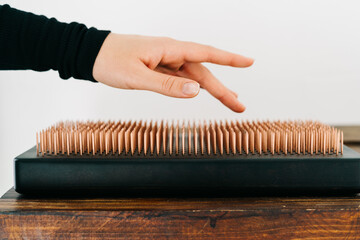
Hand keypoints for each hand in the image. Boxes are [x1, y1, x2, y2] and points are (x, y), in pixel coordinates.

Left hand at [93, 33, 253, 111]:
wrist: (91, 54)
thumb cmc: (110, 61)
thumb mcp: (137, 76)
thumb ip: (167, 84)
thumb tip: (196, 90)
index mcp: (169, 49)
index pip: (205, 54)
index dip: (229, 59)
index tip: (249, 62)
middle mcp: (171, 53)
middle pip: (203, 71)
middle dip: (222, 89)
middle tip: (239, 106)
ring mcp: (165, 61)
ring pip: (194, 76)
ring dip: (212, 89)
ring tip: (230, 101)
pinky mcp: (159, 67)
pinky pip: (181, 77)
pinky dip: (194, 86)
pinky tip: (202, 92)